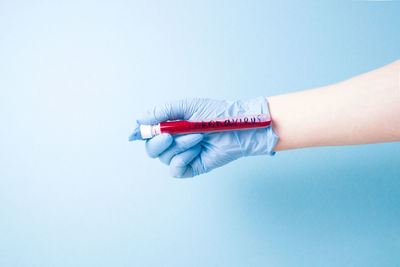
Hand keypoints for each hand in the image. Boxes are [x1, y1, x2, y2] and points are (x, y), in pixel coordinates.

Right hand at [132, 97, 277, 177]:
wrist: (239, 126)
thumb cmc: (216, 113)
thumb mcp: (187, 106)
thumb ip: (163, 111)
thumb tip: (139, 119)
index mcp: (169, 126)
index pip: (146, 132)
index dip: (139, 133)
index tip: (137, 132)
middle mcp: (173, 142)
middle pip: (150, 149)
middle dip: (156, 142)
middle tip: (169, 136)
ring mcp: (182, 155)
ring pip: (164, 157)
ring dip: (179, 146)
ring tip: (198, 136)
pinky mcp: (192, 167)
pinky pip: (175, 169)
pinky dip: (182, 159)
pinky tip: (196, 150)